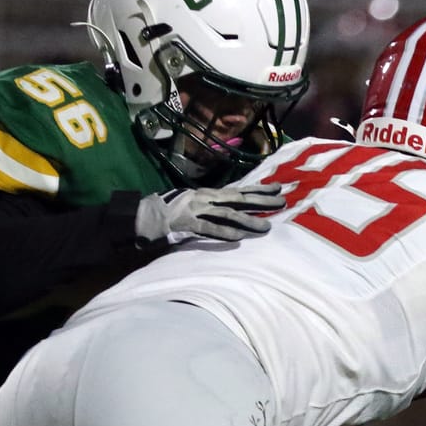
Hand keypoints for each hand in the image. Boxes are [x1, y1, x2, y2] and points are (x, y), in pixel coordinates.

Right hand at [135, 182, 284, 243]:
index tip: (279, 188)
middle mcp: (205, 198)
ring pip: (228, 214)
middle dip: (261, 201)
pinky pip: (209, 229)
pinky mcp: (187, 223)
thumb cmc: (170, 211)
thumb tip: (236, 209)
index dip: (260, 189)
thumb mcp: (195, 203)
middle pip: (239, 198)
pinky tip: (239, 238)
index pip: (239, 190)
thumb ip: (214, 206)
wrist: (142, 215)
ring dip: (248, 220)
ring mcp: (196, 209)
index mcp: (209, 193)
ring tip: (267, 227)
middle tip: (283, 203)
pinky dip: (224, 233)